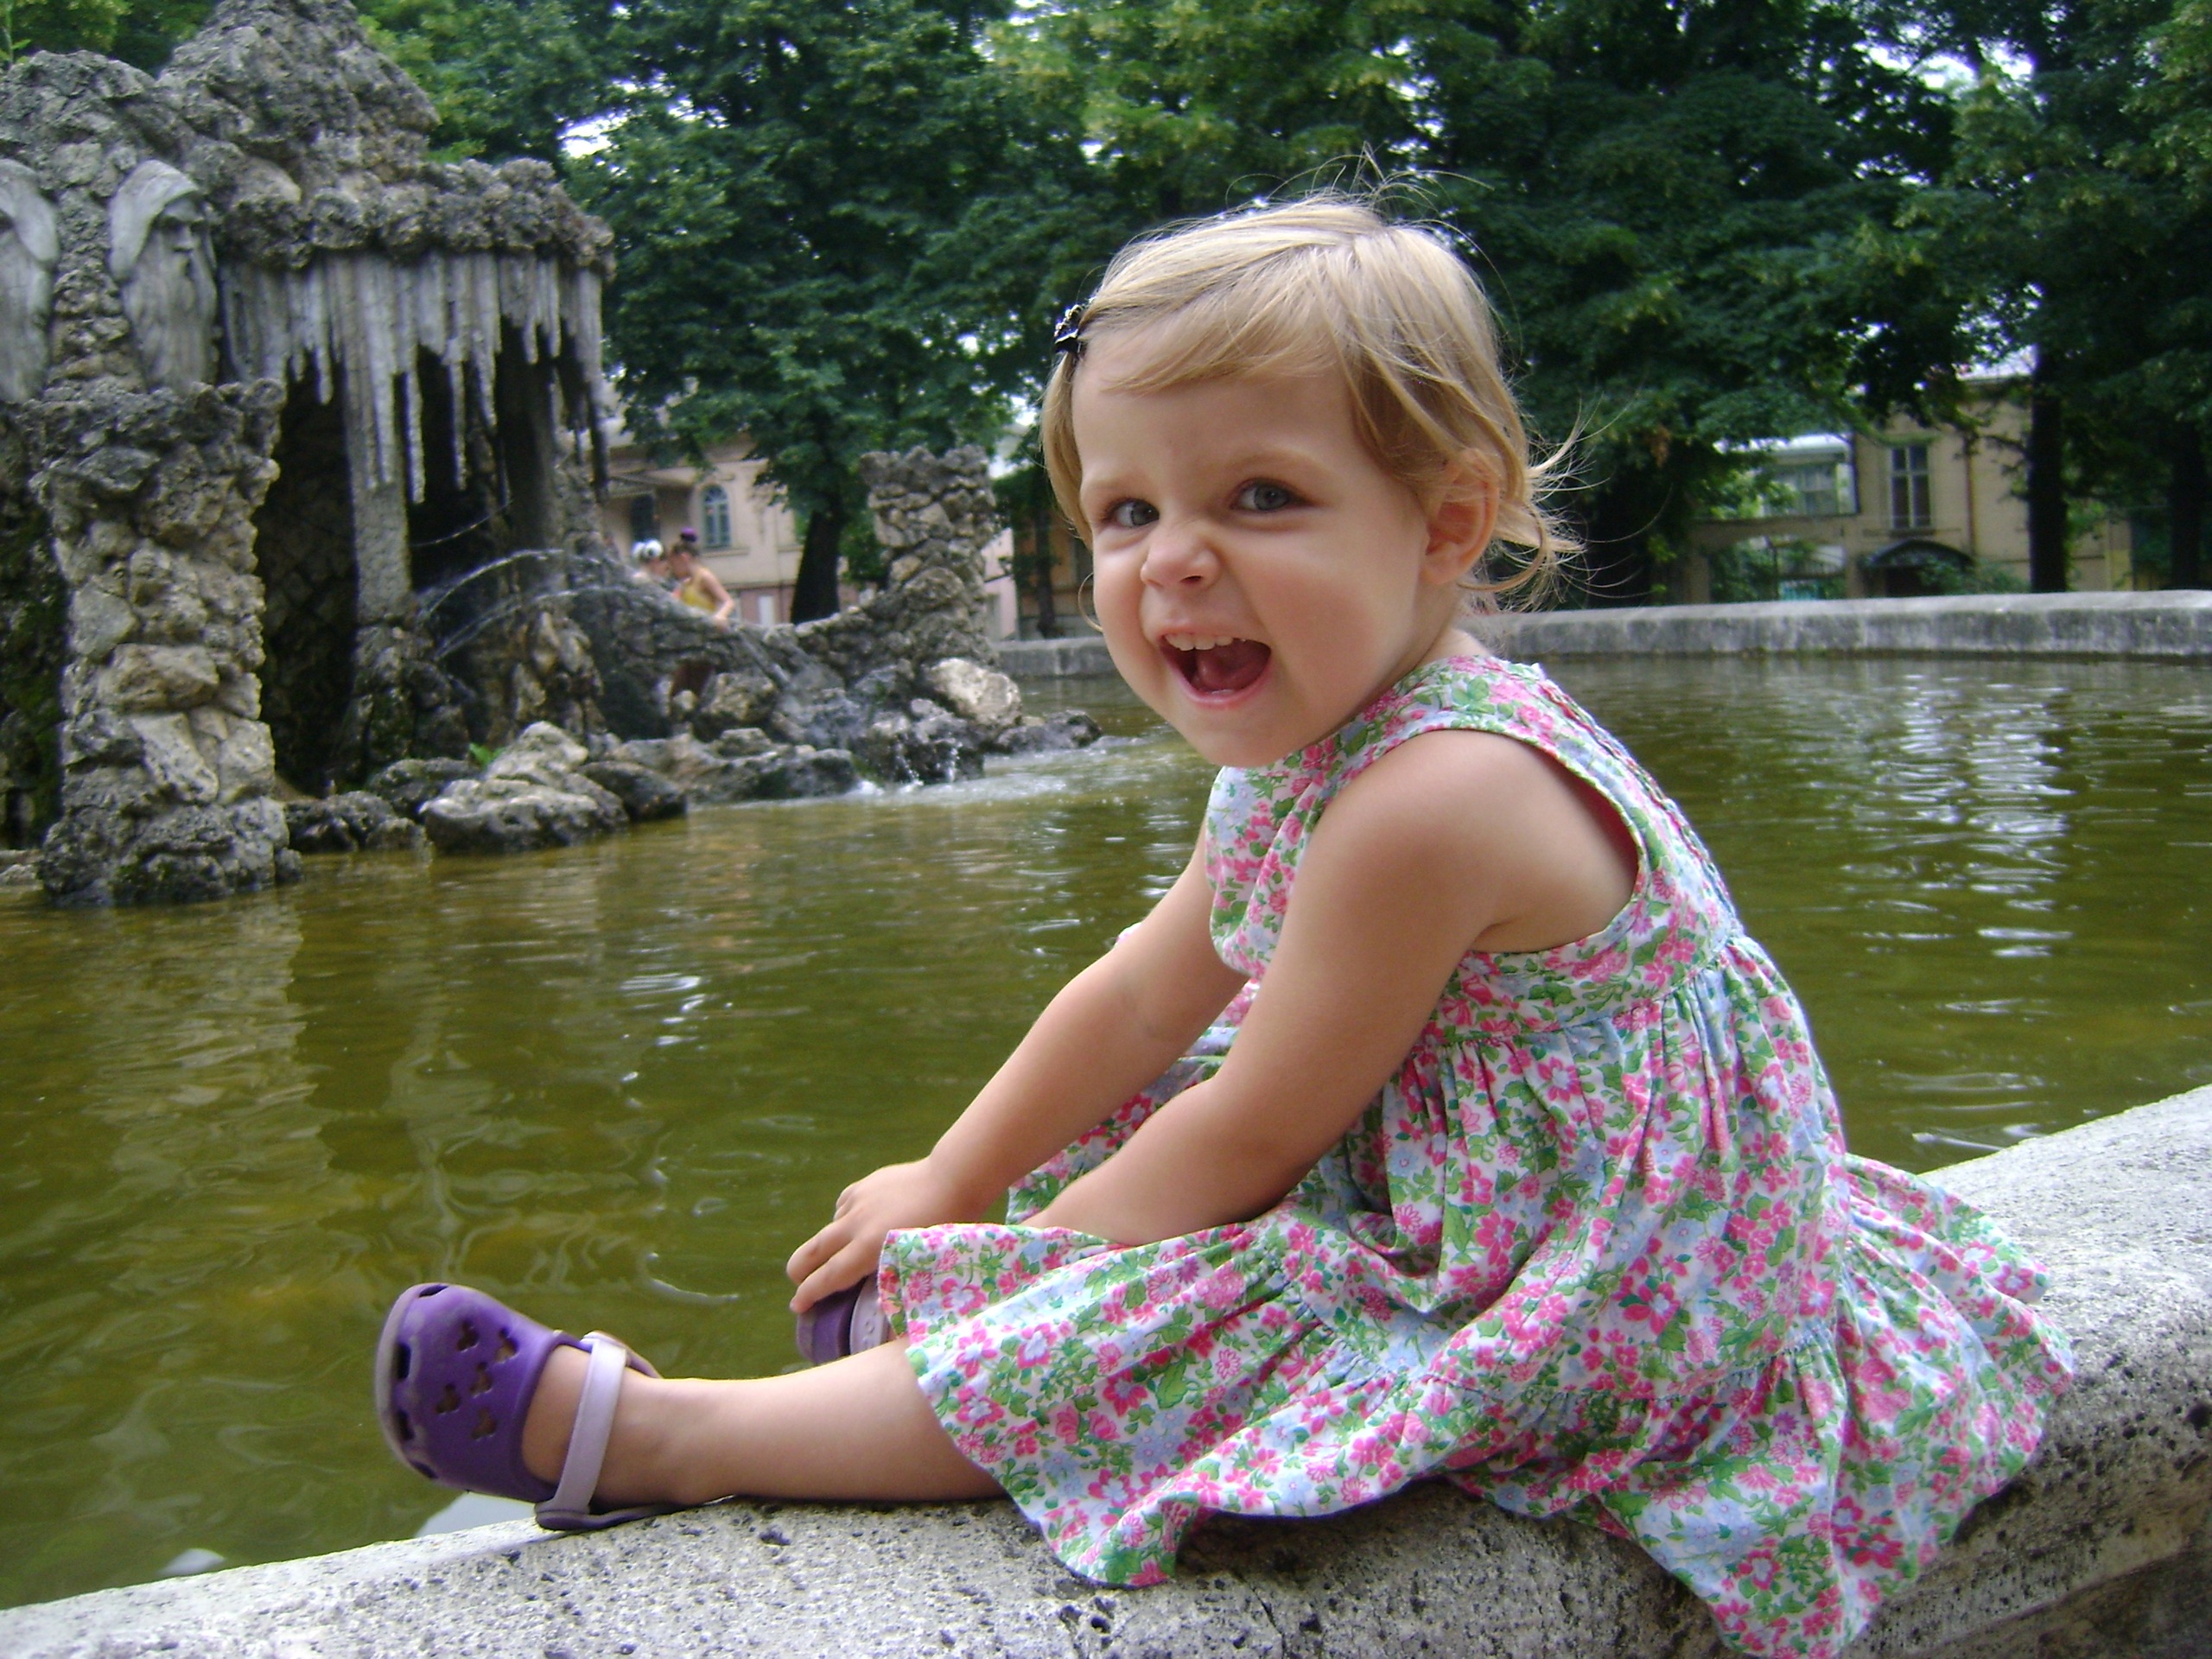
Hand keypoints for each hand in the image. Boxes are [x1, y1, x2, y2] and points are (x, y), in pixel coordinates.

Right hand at [784, 1159, 986, 1310]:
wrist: (952, 1178)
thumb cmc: (946, 1226)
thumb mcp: (921, 1262)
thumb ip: (895, 1278)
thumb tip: (882, 1300)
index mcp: (868, 1248)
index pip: (828, 1277)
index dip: (809, 1293)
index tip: (797, 1305)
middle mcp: (856, 1225)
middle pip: (813, 1250)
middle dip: (799, 1269)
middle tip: (796, 1282)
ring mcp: (858, 1201)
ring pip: (830, 1227)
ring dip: (828, 1244)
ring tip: (839, 1254)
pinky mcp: (865, 1184)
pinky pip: (844, 1206)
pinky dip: (844, 1220)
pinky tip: (855, 1223)